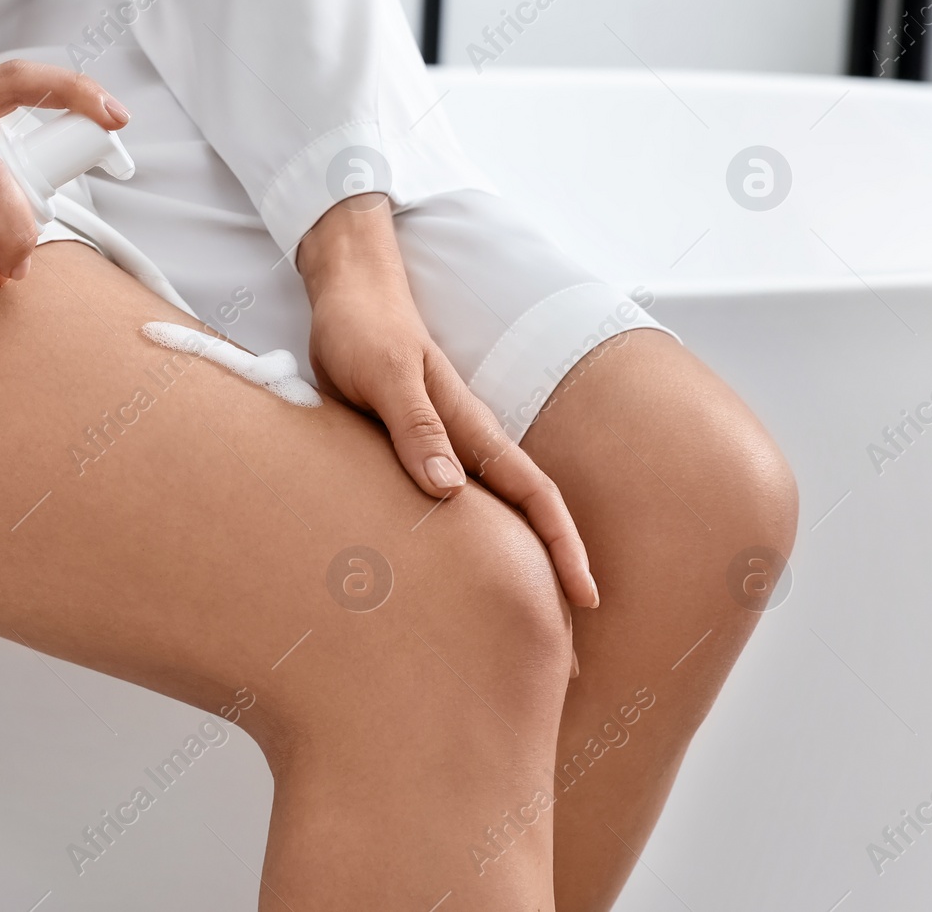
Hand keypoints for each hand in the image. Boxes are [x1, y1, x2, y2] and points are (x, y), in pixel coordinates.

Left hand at [297, 195, 597, 608]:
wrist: (347, 290)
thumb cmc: (362, 330)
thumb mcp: (383, 377)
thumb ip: (414, 429)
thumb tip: (450, 491)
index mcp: (467, 428)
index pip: (532, 494)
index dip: (561, 547)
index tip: (585, 598)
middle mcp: (465, 441)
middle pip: (525, 512)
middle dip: (551, 571)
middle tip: (565, 641)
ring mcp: (443, 445)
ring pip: (492, 512)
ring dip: (512, 561)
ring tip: (518, 621)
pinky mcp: (414, 446)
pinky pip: (450, 501)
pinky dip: (466, 540)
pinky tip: (454, 574)